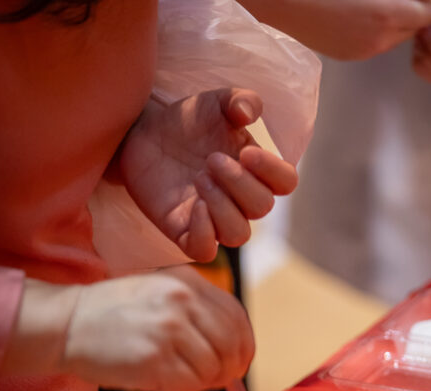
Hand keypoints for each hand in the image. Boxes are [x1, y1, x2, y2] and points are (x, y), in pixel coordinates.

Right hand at [60, 268, 254, 390]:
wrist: (67, 324)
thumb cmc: (112, 317)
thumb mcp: (159, 295)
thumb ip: (196, 314)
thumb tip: (233, 354)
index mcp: (187, 283)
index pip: (237, 318)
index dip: (244, 348)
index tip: (236, 365)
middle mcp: (182, 301)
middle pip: (231, 347)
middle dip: (225, 372)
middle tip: (208, 382)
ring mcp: (169, 329)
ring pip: (211, 371)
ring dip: (196, 385)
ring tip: (171, 380)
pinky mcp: (154, 358)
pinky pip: (188, 387)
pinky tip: (160, 387)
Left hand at [119, 88, 297, 261]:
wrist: (145, 132)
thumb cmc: (188, 122)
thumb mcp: (215, 102)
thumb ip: (239, 100)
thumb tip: (249, 112)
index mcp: (255, 170)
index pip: (285, 182)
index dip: (273, 172)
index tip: (246, 152)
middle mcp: (239, 200)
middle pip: (262, 207)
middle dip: (239, 183)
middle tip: (210, 160)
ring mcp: (213, 218)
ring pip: (238, 234)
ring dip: (223, 207)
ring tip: (200, 179)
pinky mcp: (184, 231)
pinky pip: (204, 251)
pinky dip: (204, 233)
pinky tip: (194, 206)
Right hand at [241, 0, 430, 60]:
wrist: (282, 1)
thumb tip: (420, 1)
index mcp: (387, 14)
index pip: (428, 12)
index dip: (426, 0)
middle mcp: (379, 39)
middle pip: (414, 28)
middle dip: (414, 11)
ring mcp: (363, 51)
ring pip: (396, 37)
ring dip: (396, 20)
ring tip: (380, 3)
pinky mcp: (348, 54)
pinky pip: (376, 43)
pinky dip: (377, 29)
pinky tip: (360, 12)